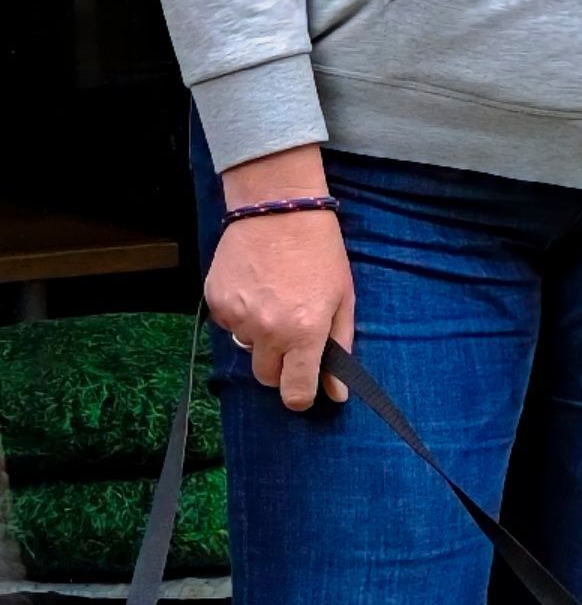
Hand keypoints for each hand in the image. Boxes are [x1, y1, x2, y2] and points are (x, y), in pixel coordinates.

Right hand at [205, 145, 352, 412]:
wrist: (278, 209)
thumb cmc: (320, 253)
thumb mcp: (342, 300)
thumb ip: (339, 348)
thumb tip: (337, 394)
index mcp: (304, 333)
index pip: (294, 393)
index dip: (300, 396)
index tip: (304, 389)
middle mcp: (267, 331)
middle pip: (266, 377)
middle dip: (280, 366)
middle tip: (293, 336)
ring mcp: (237, 316)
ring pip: (247, 349)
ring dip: (260, 337)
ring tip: (275, 301)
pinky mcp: (215, 301)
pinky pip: (229, 325)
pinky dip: (241, 315)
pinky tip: (255, 288)